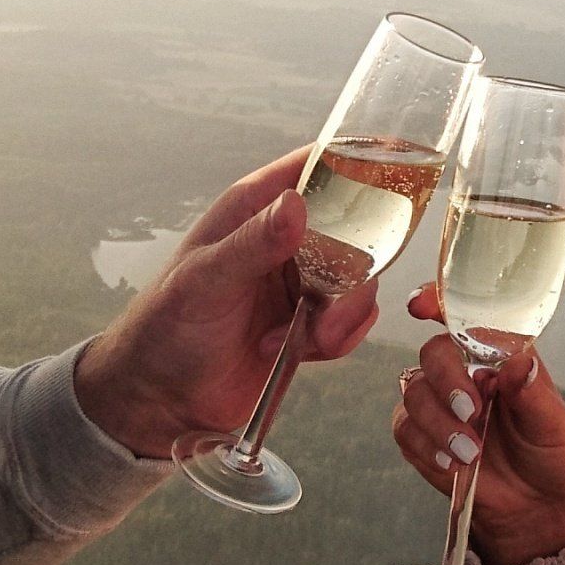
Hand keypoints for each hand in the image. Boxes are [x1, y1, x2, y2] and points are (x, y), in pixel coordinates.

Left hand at [73, 151, 377, 459]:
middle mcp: (283, 239)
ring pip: (360, 279)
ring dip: (345, 312)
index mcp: (255, 208)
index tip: (405, 161)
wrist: (160, 403)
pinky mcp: (310, 324)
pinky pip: (352, 320)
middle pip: (356, 226)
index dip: (362, 161)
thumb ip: (253, 244)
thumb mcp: (205, 281)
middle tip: (332, 303)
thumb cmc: (164, 329)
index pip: (318, 166)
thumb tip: (297, 204)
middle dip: (359, 265)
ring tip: (306, 337)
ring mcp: (300, 282)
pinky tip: (303, 351)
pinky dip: (340, 338)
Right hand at [391, 284, 564, 564]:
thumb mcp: (556, 427)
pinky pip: (405, 429)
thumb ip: (534, 393)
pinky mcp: (424, 438)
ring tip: (469, 453)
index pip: (467, 320)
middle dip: (446, 380)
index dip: (440, 303)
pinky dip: (425, 446)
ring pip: (414, 392)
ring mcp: (441, 406)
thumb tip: (518, 361)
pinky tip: (450, 464)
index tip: (422, 306)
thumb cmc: (554, 460)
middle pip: (433, 354)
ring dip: (438, 422)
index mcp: (500, 359)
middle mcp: (467, 375)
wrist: (538, 513)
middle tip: (471, 412)